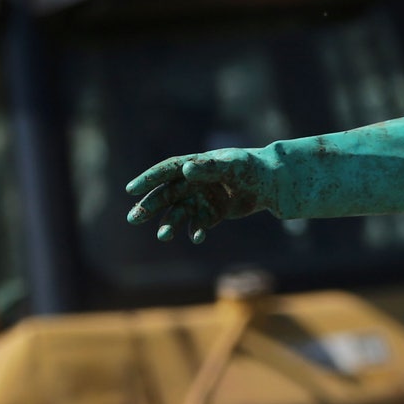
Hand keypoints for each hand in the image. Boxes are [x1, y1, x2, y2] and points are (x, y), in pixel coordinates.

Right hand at [125, 147, 279, 243]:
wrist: (272, 184)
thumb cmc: (253, 168)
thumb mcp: (233, 166)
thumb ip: (210, 168)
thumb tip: (186, 170)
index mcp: (195, 165)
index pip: (166, 171)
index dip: (148, 180)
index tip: (131, 190)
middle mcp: (194, 182)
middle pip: (166, 195)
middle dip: (150, 206)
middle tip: (133, 219)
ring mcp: (202, 198)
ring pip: (179, 213)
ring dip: (169, 224)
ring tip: (163, 236)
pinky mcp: (213, 214)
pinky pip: (198, 224)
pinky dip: (195, 231)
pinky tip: (197, 238)